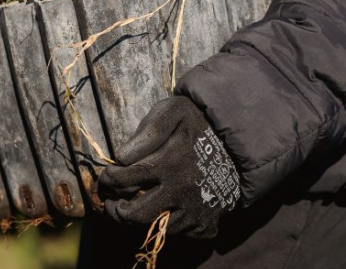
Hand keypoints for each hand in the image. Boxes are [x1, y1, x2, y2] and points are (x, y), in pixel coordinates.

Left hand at [98, 96, 240, 238]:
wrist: (238, 144)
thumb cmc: (198, 124)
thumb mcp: (173, 112)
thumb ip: (147, 131)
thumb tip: (121, 158)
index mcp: (171, 162)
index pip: (124, 180)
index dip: (109, 179)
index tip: (107, 175)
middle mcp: (183, 191)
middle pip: (135, 214)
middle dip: (115, 209)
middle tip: (111, 200)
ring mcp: (195, 211)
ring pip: (154, 227)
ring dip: (137, 219)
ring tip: (129, 206)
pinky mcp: (205, 225)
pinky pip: (176, 233)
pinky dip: (165, 223)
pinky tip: (161, 207)